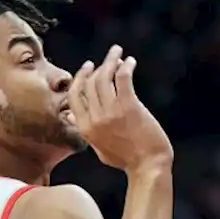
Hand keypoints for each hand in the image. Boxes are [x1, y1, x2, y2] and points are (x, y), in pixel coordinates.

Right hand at [69, 46, 173, 171]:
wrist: (148, 166)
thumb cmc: (127, 158)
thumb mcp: (98, 147)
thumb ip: (85, 130)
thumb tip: (71, 116)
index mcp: (85, 128)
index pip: (74, 96)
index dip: (80, 78)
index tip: (87, 67)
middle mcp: (94, 118)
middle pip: (89, 84)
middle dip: (96, 67)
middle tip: (106, 58)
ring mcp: (111, 112)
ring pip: (104, 78)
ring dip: (110, 60)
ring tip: (117, 52)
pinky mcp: (130, 107)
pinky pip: (123, 79)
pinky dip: (125, 66)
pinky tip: (130, 62)